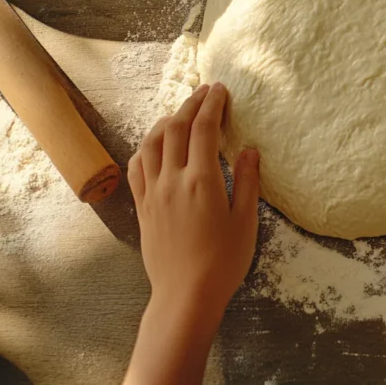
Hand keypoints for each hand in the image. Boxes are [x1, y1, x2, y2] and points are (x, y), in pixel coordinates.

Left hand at [128, 82, 260, 317]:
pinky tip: (156, 145)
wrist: (185, 296)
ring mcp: (152, 192)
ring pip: (151, 142)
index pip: (204, 128)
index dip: (212, 104)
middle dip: (191, 104)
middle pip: (176, 128)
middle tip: (205, 92)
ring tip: (181, 114)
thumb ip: (247, 181)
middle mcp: (172, 180)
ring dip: (166, 121)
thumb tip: (249, 150)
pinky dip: (146, 146)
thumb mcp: (245, 221)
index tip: (220, 90)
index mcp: (202, 180)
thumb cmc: (223, 262)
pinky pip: (137, 166)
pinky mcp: (142, 206)